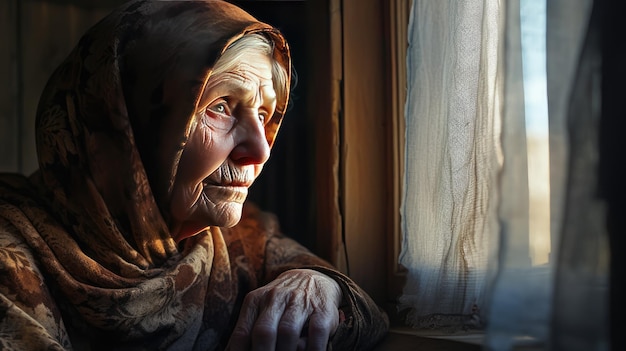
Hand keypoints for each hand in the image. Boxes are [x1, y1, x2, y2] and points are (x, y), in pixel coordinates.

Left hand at [226, 269, 342, 350]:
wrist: (312, 278)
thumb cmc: (281, 303)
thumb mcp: (260, 310)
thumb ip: (248, 331)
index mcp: (255, 300)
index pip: (242, 333)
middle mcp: (276, 298)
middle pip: (264, 332)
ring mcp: (300, 302)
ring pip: (288, 332)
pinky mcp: (322, 310)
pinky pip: (316, 333)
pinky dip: (312, 349)